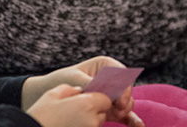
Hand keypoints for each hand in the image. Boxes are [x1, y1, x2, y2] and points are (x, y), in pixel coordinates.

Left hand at [22, 56, 142, 126]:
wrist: (49, 94)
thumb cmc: (60, 82)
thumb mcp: (76, 80)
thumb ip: (94, 85)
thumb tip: (110, 94)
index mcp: (104, 65)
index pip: (122, 73)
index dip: (124, 87)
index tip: (118, 100)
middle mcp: (110, 78)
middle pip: (127, 89)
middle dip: (124, 100)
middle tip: (116, 110)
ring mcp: (111, 94)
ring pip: (126, 102)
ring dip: (125, 110)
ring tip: (116, 115)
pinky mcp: (110, 108)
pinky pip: (124, 114)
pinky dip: (131, 119)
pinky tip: (137, 126)